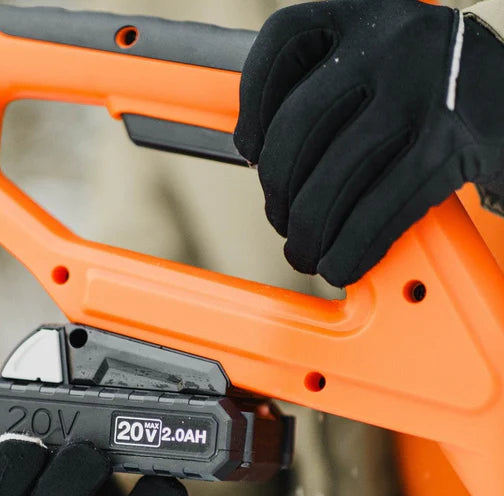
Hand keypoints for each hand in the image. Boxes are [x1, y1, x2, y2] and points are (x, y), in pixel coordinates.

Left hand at [234, 0, 503, 286]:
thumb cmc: (437, 93)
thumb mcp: (384, 64)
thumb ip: (331, 88)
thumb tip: (265, 160)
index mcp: (366, 12)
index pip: (284, 41)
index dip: (254, 104)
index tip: (249, 150)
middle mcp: (394, 40)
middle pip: (298, 126)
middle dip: (278, 191)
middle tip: (282, 220)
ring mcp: (426, 88)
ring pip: (335, 177)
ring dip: (310, 231)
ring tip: (306, 252)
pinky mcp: (453, 142)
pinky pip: (381, 209)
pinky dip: (353, 248)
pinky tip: (344, 263)